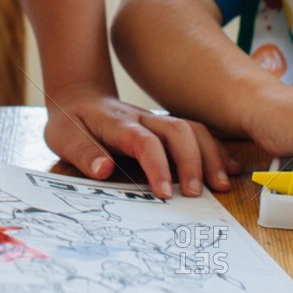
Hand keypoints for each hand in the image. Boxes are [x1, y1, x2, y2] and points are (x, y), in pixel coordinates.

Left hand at [41, 82, 238, 200]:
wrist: (80, 98)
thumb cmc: (73, 123)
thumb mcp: (64, 136)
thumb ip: (84, 152)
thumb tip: (103, 169)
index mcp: (118, 124)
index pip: (144, 141)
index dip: (157, 166)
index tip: (163, 193)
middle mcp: (144, 119)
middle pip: (178, 130)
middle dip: (191, 161)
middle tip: (195, 194)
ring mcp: (158, 121)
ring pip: (193, 129)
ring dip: (210, 155)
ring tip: (221, 184)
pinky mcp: (167, 127)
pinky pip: (198, 132)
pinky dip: (216, 149)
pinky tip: (229, 169)